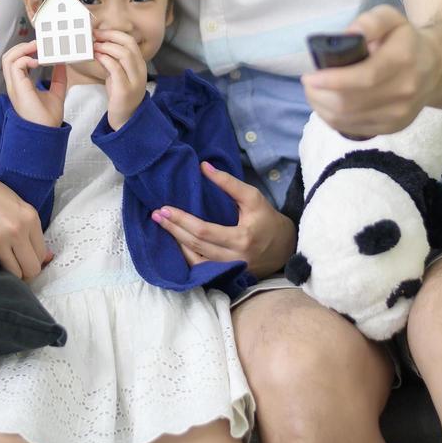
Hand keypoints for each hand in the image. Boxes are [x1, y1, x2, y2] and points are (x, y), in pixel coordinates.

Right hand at [0, 153, 52, 280]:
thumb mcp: (14, 204)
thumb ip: (30, 230)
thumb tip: (46, 257)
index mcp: (30, 217)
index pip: (42, 253)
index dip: (35, 260)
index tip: (27, 260)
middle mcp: (19, 229)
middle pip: (32, 268)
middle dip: (26, 271)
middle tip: (17, 266)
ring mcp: (1, 239)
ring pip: (16, 274)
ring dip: (12, 274)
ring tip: (3, 265)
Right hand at [1, 41, 67, 127]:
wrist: (47, 132)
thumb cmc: (48, 118)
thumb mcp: (56, 92)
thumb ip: (58, 77)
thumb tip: (62, 62)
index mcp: (21, 84)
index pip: (16, 61)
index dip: (25, 50)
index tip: (41, 45)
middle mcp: (15, 83)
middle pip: (8, 57)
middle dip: (22, 46)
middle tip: (39, 44)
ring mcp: (14, 85)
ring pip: (8, 58)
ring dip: (22, 49)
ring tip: (37, 47)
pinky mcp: (18, 88)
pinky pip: (14, 66)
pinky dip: (25, 58)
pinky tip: (38, 61)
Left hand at [93, 29, 147, 129]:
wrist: (126, 120)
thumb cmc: (120, 96)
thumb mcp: (118, 75)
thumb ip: (113, 61)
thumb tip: (99, 45)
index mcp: (139, 65)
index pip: (131, 42)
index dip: (114, 33)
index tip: (100, 32)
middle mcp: (140, 71)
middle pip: (129, 45)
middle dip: (110, 37)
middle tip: (95, 36)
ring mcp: (134, 80)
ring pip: (124, 54)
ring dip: (107, 47)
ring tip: (95, 46)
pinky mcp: (125, 90)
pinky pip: (116, 69)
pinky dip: (105, 60)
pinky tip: (97, 57)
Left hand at [152, 162, 297, 277]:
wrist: (285, 248)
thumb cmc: (267, 219)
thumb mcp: (252, 197)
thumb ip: (228, 183)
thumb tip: (204, 166)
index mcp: (241, 238)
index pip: (204, 231)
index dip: (182, 220)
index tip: (164, 208)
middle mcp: (234, 258)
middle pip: (196, 245)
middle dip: (173, 229)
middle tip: (156, 215)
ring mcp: (230, 270)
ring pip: (196, 260)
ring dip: (176, 243)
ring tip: (162, 226)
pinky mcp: (228, 275)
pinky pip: (201, 269)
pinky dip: (187, 256)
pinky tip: (176, 243)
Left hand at [299, 5, 441, 137]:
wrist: (435, 68)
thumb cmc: (405, 39)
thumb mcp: (390, 18)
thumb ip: (369, 22)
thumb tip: (347, 34)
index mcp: (402, 60)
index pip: (363, 78)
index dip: (332, 80)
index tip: (309, 76)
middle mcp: (404, 91)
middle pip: (350, 103)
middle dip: (320, 95)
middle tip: (308, 83)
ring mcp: (399, 114)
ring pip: (348, 119)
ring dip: (322, 107)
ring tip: (314, 92)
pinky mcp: (392, 128)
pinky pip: (354, 129)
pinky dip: (333, 119)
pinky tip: (327, 105)